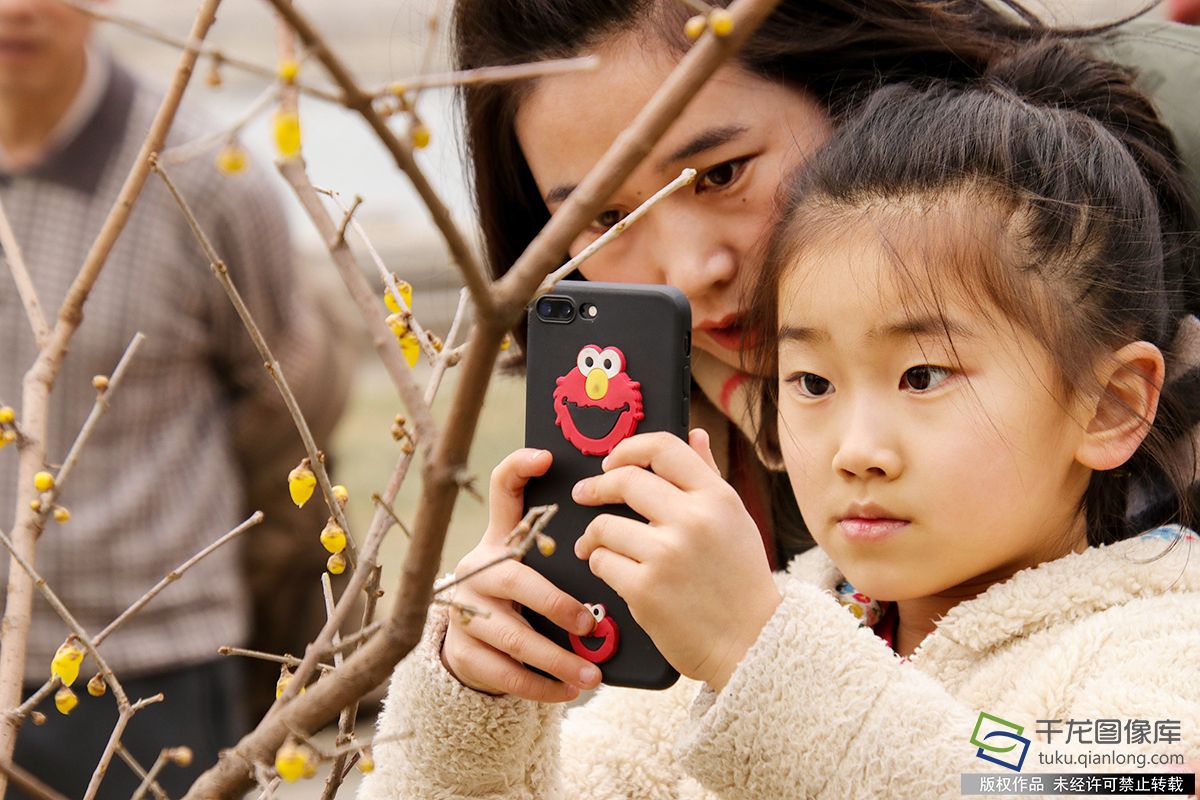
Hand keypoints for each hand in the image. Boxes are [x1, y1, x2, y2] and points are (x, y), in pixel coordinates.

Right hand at [441, 448, 602, 701]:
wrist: (478, 644)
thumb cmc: (528, 592)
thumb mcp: (540, 559)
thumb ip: (571, 535)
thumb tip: (628, 499)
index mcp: (501, 538)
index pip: (503, 490)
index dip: (518, 469)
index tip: (546, 458)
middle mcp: (479, 568)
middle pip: (517, 579)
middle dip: (557, 604)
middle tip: (590, 622)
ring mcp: (466, 611)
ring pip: (513, 636)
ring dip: (557, 658)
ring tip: (591, 673)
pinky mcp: (464, 651)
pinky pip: (505, 673)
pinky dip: (542, 685)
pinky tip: (570, 690)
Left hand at [572, 430, 781, 690]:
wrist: (753, 644)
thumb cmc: (741, 581)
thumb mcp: (735, 520)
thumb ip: (709, 475)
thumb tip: (694, 434)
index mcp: (717, 498)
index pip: (663, 448)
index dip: (628, 448)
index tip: (610, 462)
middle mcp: (693, 519)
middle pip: (624, 480)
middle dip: (595, 487)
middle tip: (584, 495)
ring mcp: (667, 554)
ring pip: (605, 525)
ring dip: (593, 535)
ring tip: (594, 545)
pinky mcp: (645, 589)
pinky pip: (602, 562)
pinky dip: (600, 565)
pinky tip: (611, 571)